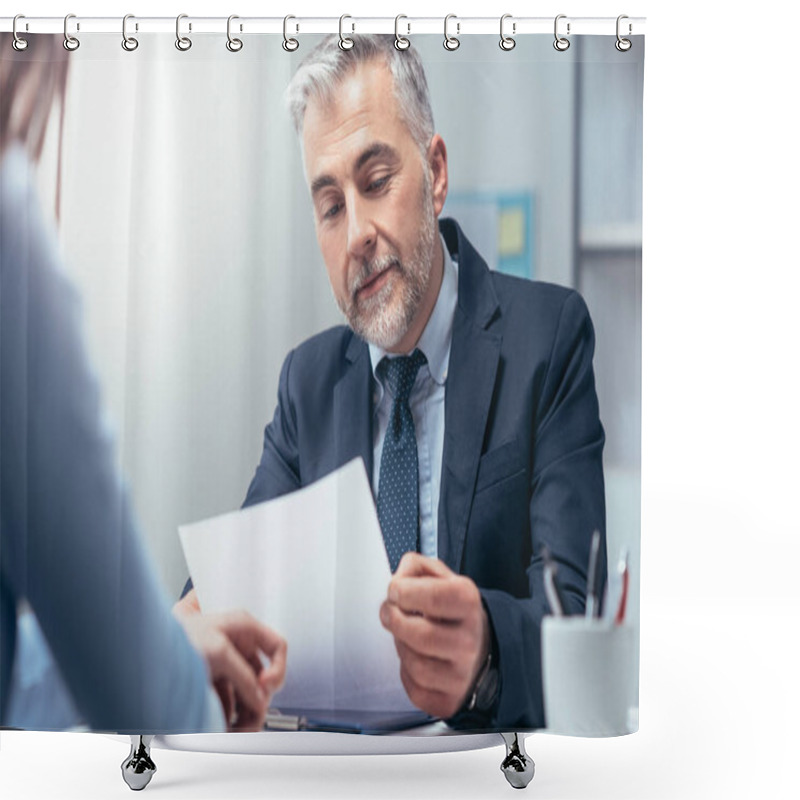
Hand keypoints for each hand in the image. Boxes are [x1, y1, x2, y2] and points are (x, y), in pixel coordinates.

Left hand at [175, 602, 286, 731]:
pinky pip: (229, 702)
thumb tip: (259, 698)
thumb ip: (244, 676)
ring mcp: (224, 664)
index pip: (276, 646)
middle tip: (254, 717)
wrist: (145, 648)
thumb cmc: (176, 634)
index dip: (278, 667)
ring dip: (246, 713)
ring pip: (247, 693)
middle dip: (259, 699)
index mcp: (242, 627)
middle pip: (262, 676)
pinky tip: (224, 726)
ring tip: (239, 729)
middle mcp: (236, 645)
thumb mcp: (218, 652)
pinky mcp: (211, 681)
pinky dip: (229, 716)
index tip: (267, 687)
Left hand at [379, 553, 488, 719]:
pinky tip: (415, 660)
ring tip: (406, 636)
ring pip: (415, 665)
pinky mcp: (450, 700)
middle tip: (389, 612)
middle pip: (421, 635)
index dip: (405, 592)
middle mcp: (470, 640)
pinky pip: (415, 689)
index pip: (434, 597)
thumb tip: (398, 578)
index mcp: (468, 602)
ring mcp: (463, 673)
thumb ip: (415, 566)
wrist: (479, 646)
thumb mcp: (440, 577)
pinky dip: (406, 674)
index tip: (394, 591)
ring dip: (401, 647)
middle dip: (395, 621)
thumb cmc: (451, 610)